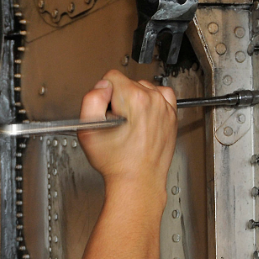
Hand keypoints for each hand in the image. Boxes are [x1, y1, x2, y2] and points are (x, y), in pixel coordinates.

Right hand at [77, 70, 176, 199]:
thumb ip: (91, 99)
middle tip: (116, 122)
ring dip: (135, 101)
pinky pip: (161, 97)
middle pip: (128, 83)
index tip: (106, 113)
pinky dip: (152, 103)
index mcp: (134, 98)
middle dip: (119, 99)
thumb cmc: (116, 162)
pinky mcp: (172, 116)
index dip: (103, 95)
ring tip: (129, 123)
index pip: (111, 77)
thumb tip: (102, 87)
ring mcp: (165, 108)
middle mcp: (153, 100)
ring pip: (144, 89)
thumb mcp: (87, 129)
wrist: (138, 181)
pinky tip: (143, 117)